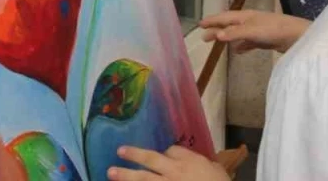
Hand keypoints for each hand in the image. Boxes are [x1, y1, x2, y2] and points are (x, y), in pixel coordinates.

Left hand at [107, 146, 227, 180]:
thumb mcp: (216, 170)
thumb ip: (203, 164)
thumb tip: (198, 163)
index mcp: (188, 162)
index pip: (171, 151)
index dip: (166, 153)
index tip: (163, 155)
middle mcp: (174, 172)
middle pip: (151, 160)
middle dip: (135, 155)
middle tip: (119, 151)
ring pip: (143, 179)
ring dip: (126, 175)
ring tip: (111, 172)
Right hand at [199, 10, 310, 53]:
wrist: (295, 36)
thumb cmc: (273, 30)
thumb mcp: (251, 31)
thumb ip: (235, 33)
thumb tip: (217, 35)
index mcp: (245, 16)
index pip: (225, 17)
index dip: (212, 21)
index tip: (200, 24)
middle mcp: (250, 21)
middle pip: (229, 25)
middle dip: (217, 30)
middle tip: (204, 37)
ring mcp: (257, 30)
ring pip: (237, 34)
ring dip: (227, 38)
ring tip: (217, 43)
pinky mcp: (264, 40)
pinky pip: (248, 42)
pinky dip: (241, 46)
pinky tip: (238, 51)